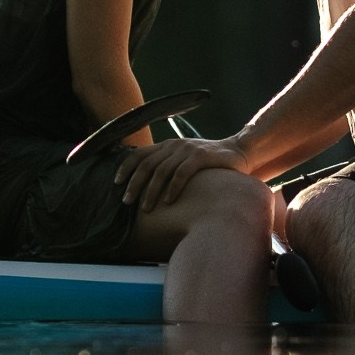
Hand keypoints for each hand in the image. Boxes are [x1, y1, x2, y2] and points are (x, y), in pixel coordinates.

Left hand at [115, 131, 255, 214]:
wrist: (238, 152)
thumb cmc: (209, 163)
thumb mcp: (184, 161)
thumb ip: (168, 167)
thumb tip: (146, 185)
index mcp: (167, 146)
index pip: (139, 154)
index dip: (125, 168)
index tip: (116, 183)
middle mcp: (174, 145)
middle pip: (146, 164)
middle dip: (134, 184)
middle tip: (126, 201)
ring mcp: (187, 150)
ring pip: (161, 171)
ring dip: (151, 191)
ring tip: (146, 208)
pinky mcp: (201, 157)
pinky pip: (181, 174)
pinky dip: (173, 189)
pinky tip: (168, 202)